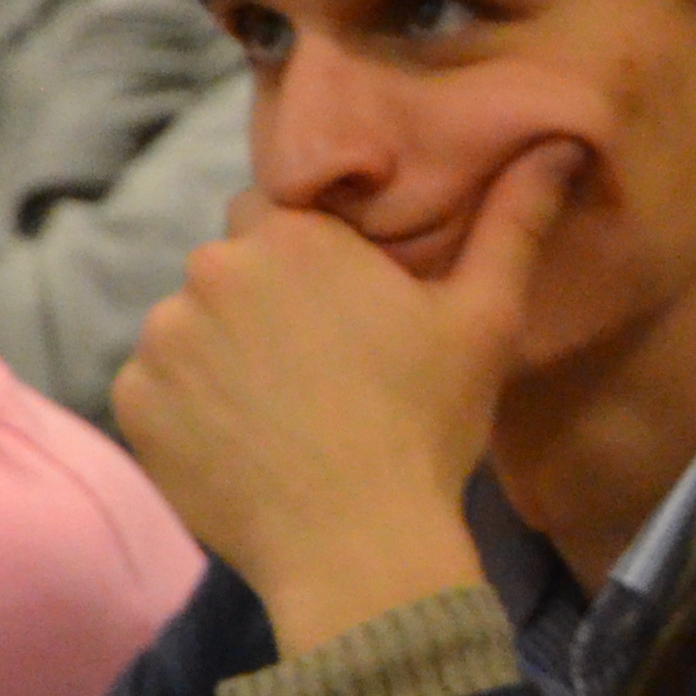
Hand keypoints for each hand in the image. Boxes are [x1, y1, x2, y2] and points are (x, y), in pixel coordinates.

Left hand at [111, 142, 579, 649]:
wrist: (356, 550)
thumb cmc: (426, 428)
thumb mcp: (485, 319)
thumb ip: (514, 221)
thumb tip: (563, 144)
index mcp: (292, 234)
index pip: (279, 210)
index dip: (310, 258)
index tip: (343, 309)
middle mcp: (212, 269)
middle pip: (231, 267)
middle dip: (263, 302)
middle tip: (320, 368)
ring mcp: (162, 338)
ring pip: (190, 326)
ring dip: (222, 353)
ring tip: (282, 413)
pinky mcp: (133, 403)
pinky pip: (154, 386)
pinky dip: (188, 408)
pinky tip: (244, 444)